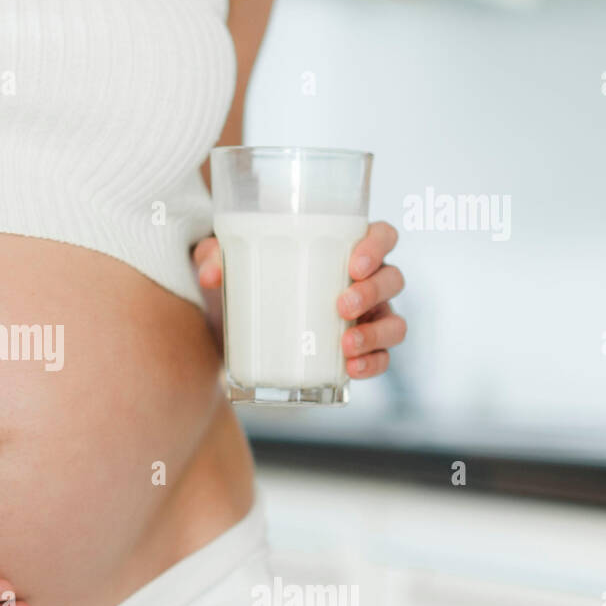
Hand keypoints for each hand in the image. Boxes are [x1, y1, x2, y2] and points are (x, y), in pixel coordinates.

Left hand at [192, 220, 406, 378]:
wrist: (236, 325)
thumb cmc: (247, 278)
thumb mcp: (227, 264)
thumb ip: (215, 257)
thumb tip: (210, 274)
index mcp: (344, 248)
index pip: (382, 235)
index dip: (378, 246)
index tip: (355, 264)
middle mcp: (365, 281)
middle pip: (393, 278)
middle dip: (373, 292)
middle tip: (341, 306)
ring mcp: (367, 317)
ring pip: (395, 322)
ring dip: (377, 333)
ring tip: (346, 345)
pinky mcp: (358, 350)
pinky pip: (382, 358)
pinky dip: (373, 364)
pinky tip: (353, 369)